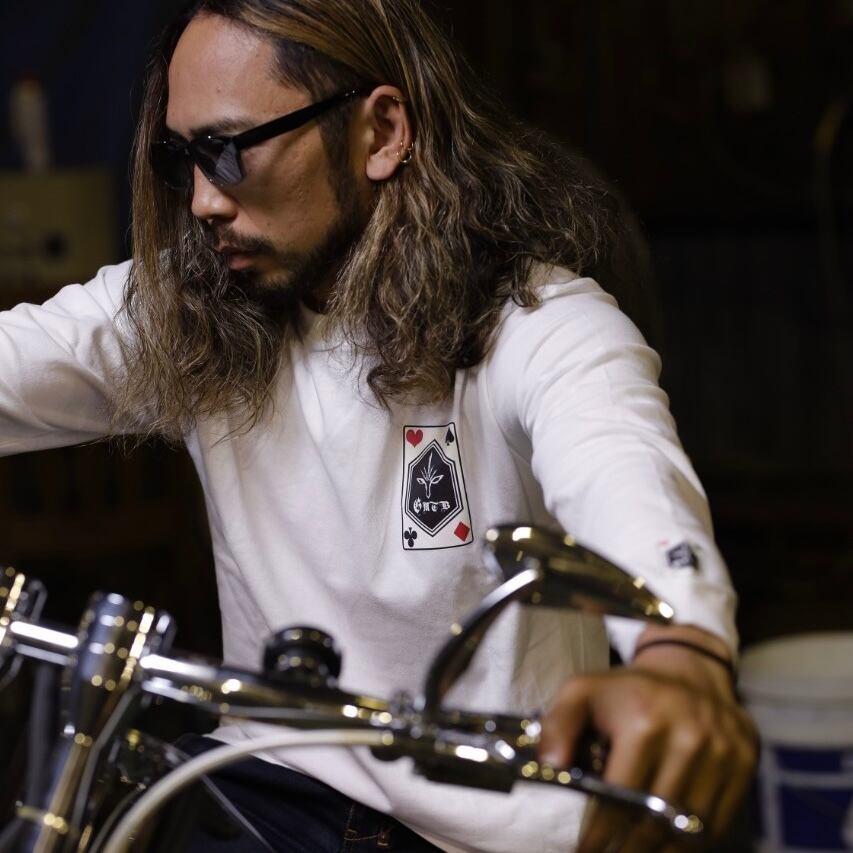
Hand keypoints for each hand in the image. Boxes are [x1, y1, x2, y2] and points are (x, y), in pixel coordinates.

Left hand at [538, 627, 757, 851]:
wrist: (689, 670)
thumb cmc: (627, 690)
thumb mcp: (583, 691)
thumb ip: (558, 725)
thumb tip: (550, 768)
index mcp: (644, 721)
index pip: (619, 798)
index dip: (599, 836)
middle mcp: (689, 738)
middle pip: (655, 822)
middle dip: (626, 851)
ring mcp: (722, 752)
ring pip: (689, 831)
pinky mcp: (745, 763)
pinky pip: (718, 824)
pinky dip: (691, 843)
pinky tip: (666, 846)